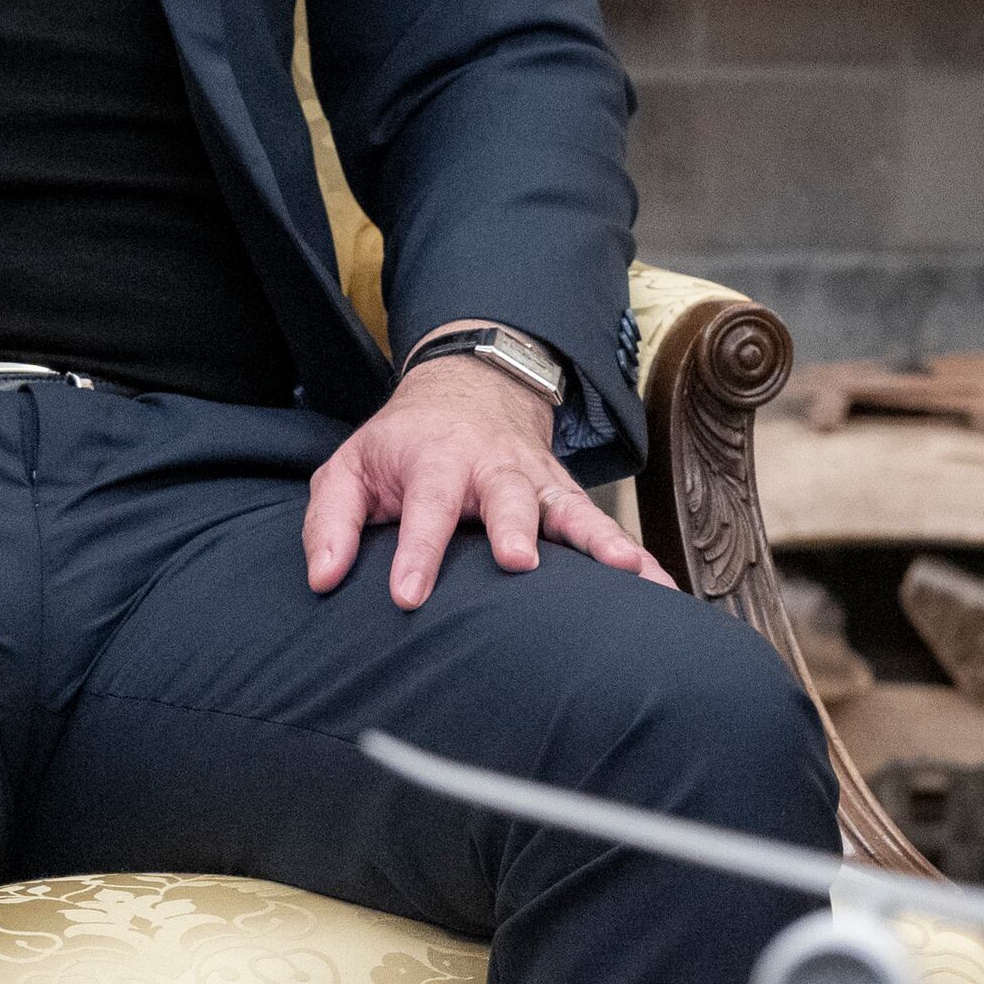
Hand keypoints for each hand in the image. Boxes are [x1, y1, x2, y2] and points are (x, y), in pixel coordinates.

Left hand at [302, 349, 665, 609]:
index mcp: (435, 458)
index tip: (408, 596)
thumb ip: (332, 522)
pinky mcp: (564, 496)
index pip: (424, 505)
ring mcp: (536, 480)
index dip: (417, 550)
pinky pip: (603, 526)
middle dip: (514, 527)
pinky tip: (659, 587)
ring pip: (570, 510)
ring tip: (628, 573)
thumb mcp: (350, 467)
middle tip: (519, 562)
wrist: (471, 387)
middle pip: (506, 496)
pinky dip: (636, 554)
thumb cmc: (404, 444)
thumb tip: (325, 578)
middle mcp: (493, 467)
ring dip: (598, 540)